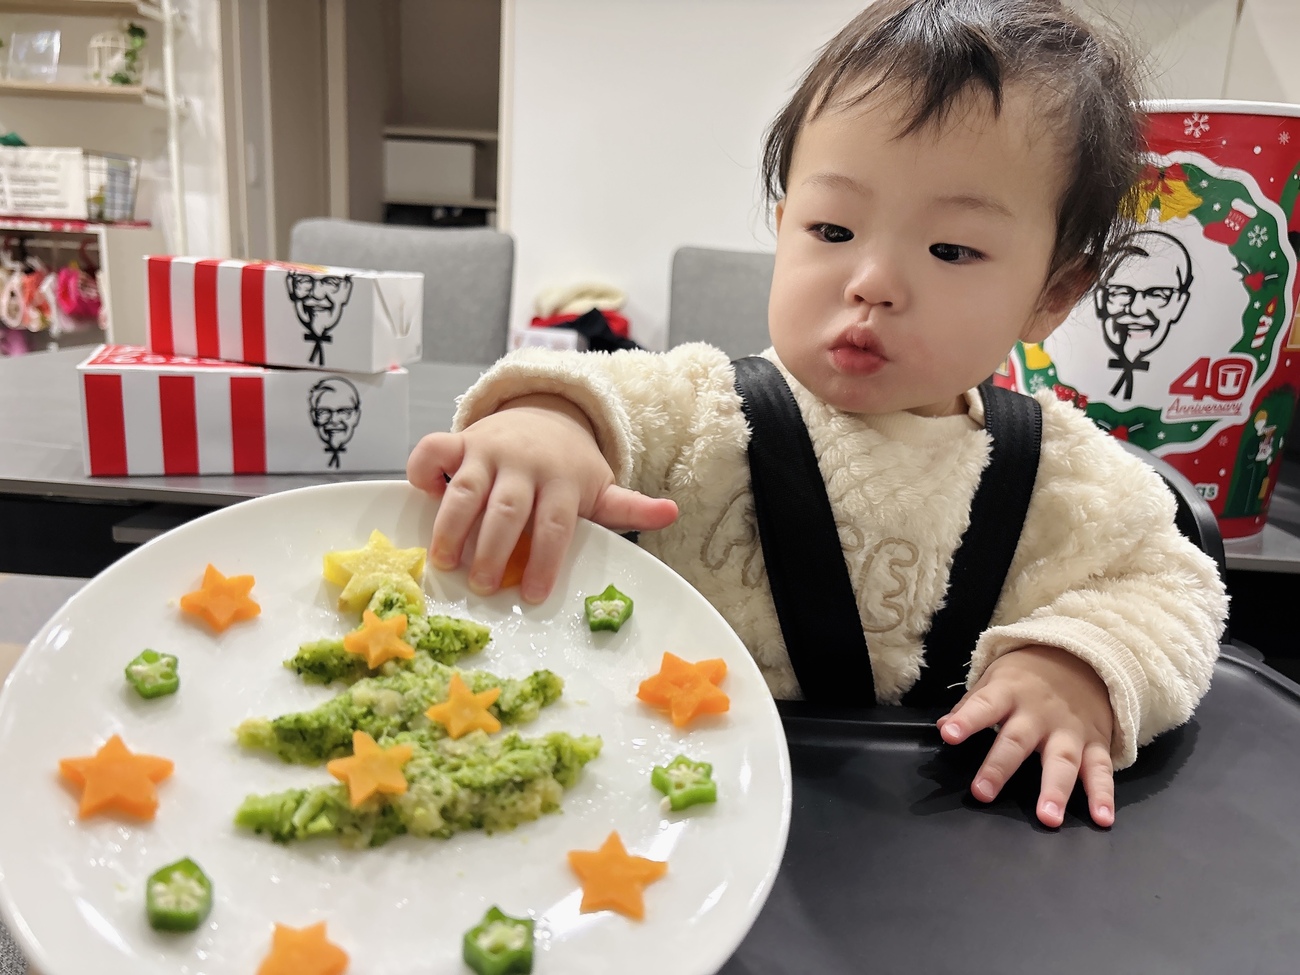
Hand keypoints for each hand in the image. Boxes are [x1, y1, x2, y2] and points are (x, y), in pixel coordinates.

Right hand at [407, 394, 677, 602]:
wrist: (547, 413)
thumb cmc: (569, 467)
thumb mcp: (600, 486)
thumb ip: (629, 507)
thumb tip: (672, 513)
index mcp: (562, 480)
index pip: (554, 524)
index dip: (544, 560)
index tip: (533, 595)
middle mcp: (525, 463)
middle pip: (507, 509)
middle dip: (492, 550)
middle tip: (482, 587)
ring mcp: (489, 449)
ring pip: (467, 487)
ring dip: (451, 525)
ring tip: (443, 562)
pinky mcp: (461, 439)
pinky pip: (434, 450)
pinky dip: (423, 470)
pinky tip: (423, 497)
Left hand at [937, 645, 1114, 828]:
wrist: (1082, 658)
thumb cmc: (1028, 676)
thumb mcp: (995, 679)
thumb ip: (971, 705)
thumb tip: (943, 726)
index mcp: (1009, 692)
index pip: (984, 705)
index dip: (967, 719)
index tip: (949, 734)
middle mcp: (1039, 713)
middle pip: (1017, 741)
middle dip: (1000, 767)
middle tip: (982, 793)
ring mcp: (1069, 730)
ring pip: (1063, 760)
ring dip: (1056, 789)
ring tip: (1048, 818)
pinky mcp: (1096, 743)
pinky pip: (1101, 770)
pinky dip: (1103, 795)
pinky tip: (1102, 818)